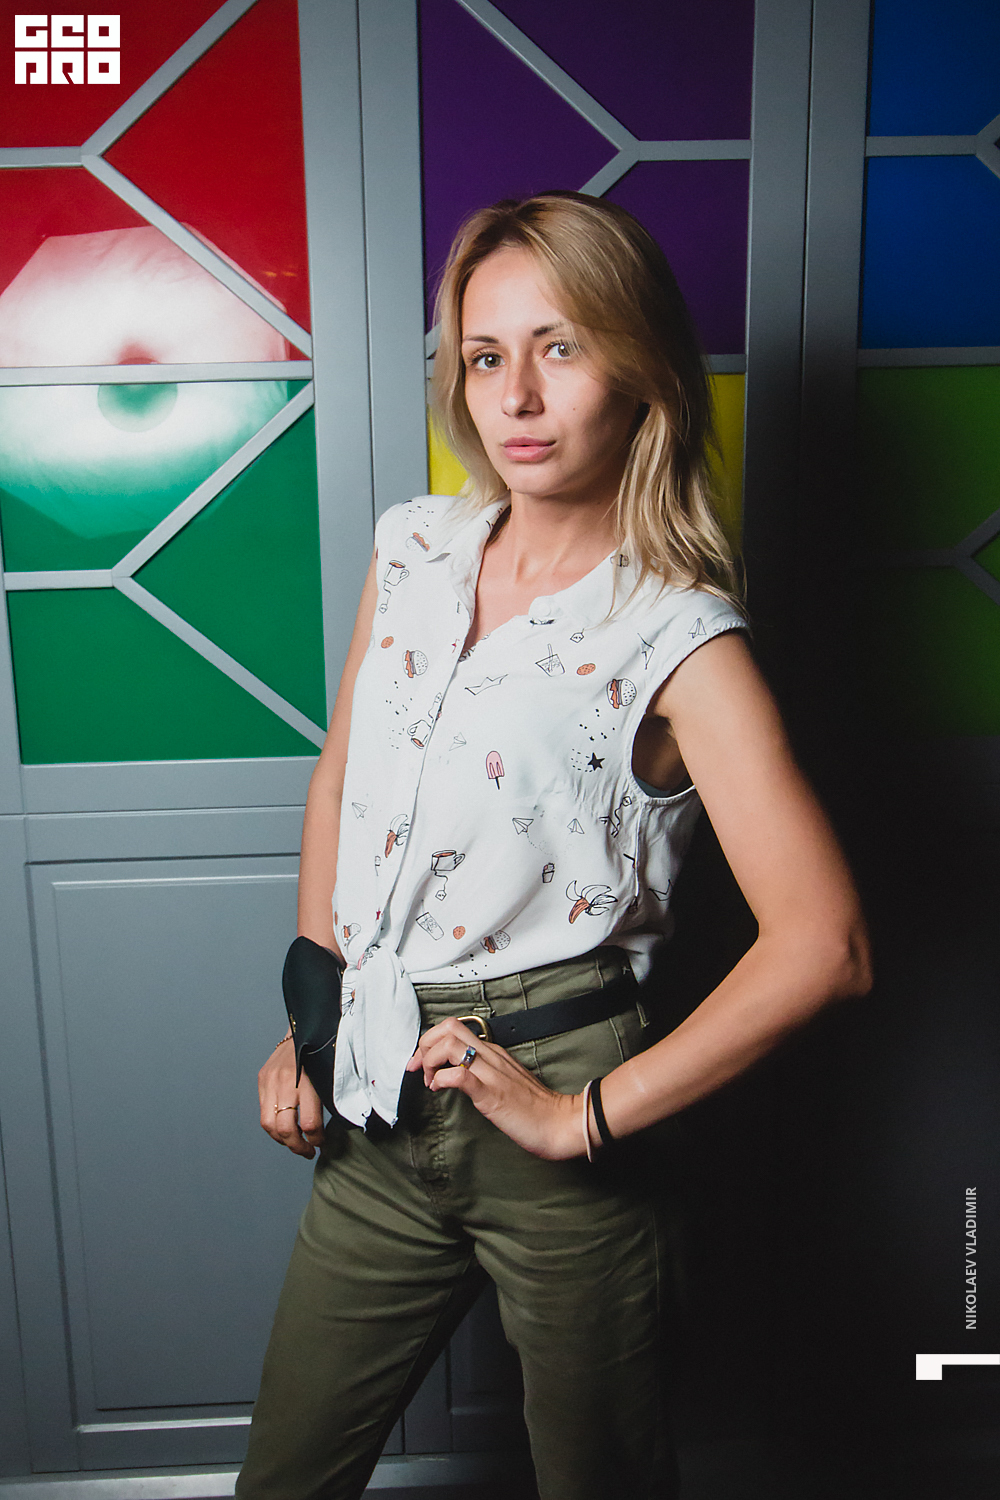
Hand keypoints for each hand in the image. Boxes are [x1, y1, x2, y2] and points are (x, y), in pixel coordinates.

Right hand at [258, 1038, 324, 1157]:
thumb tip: (333, 1131)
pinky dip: (273, 1126)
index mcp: (309, 1080)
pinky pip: (263, 1111)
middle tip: (308, 1151)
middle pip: (285, 1128)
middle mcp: (287, 1080)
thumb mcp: (331, 1076)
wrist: (307, 1025)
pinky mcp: (263, 1078)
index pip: (308, 1123)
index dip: (316, 1139)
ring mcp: (271, 1079)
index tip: (322, 1144)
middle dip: (297, 1146)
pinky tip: (285, 1129)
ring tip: (295, 1144)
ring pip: (269, 1124)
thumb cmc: (325, 1052)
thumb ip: (329, 1102)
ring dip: (282, 1140)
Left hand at [405, 1018, 582, 1160]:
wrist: (560, 1124)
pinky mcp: (492, 1094)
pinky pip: (460, 1076)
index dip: (430, 1041)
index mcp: (494, 1053)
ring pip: (450, 1045)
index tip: (421, 1063)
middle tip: (420, 1069)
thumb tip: (457, 1074)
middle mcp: (491, 1057)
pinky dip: (442, 1080)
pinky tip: (440, 1090)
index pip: (455, 1028)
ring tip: (430, 1082)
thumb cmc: (535, 1109)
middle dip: (425, 1045)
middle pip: (449, 1028)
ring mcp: (492, 1074)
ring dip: (430, 1061)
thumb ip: (485, 1073)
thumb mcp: (505, 1081)